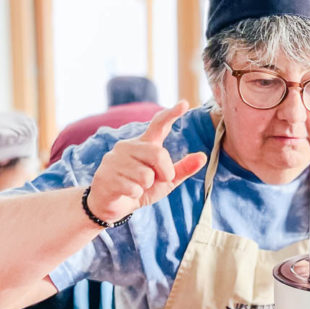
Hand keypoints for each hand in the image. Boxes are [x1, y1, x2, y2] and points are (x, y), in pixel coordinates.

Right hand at [86, 102, 207, 223]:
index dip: (172, 114)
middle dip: (164, 172)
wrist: (112, 205)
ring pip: (146, 175)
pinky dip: (135, 195)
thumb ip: (182, 169)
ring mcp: (114, 159)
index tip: (184, 104)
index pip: (159, 125)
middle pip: (158, 154)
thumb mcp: (166, 180)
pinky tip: (125, 192)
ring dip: (146, 187)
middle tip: (155, 181)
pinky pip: (133, 188)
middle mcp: (128, 146)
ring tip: (135, 185)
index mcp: (144, 144)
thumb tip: (203, 157)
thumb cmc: (140, 188)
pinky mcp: (106, 175)